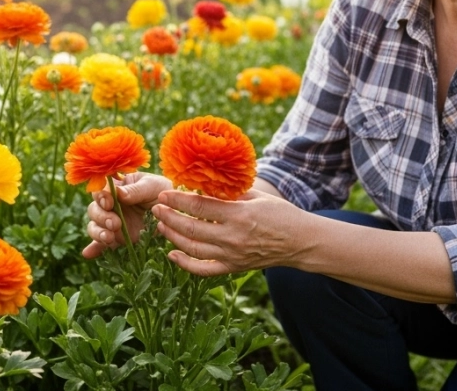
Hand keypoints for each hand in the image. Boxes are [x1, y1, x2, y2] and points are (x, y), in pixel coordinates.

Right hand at [82, 172, 171, 258]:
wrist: (172, 211)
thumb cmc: (161, 191)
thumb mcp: (152, 186)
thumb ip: (136, 190)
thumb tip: (119, 194)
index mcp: (116, 188)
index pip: (100, 190)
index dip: (101, 197)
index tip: (109, 203)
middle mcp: (110, 205)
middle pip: (94, 210)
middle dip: (102, 217)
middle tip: (116, 223)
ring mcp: (112, 223)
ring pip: (94, 227)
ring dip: (98, 232)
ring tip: (109, 238)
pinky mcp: (117, 239)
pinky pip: (101, 245)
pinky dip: (94, 249)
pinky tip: (88, 254)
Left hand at [151, 188, 309, 276]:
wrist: (299, 242)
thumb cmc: (280, 214)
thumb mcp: (257, 196)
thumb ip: (230, 194)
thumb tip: (203, 186)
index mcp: (239, 214)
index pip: (199, 206)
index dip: (178, 200)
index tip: (164, 193)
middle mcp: (233, 237)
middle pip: (191, 228)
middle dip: (169, 217)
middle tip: (157, 208)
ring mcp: (231, 255)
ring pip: (192, 248)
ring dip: (172, 236)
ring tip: (161, 225)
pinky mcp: (233, 268)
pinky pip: (203, 269)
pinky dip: (185, 264)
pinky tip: (171, 254)